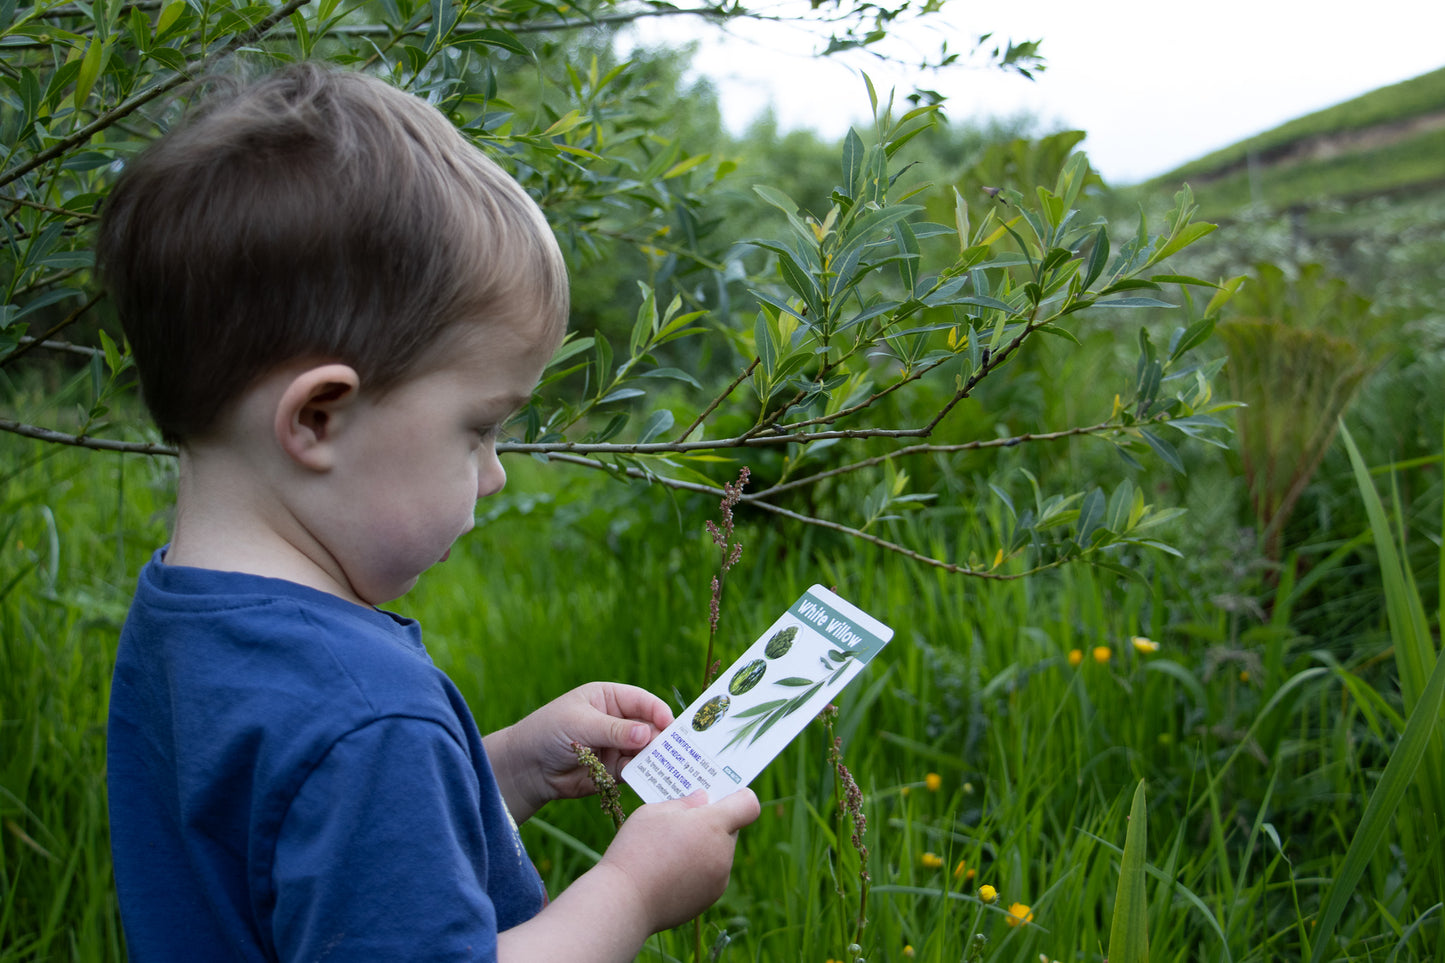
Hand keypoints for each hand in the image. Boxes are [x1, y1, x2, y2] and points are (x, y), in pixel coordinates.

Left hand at [485, 682, 671, 821]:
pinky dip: (645, 776)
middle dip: (662, 738)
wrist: (526, 768)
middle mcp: (618, 721)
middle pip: (649, 727)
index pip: (642, 702)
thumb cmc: (548, 732)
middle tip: (677, 751)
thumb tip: (647, 733)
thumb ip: (614, 730)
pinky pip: (636, 771)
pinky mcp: (615, 771)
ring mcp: (618, 746)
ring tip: (668, 768)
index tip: (669, 725)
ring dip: (656, 759)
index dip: (658, 712)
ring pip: (646, 751)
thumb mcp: (580, 724)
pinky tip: (654, 780)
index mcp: (609, 699)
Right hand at [597, 788, 760, 932]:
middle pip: (730, 829)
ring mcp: (719, 879)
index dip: (738, 797)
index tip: (719, 796)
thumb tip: (703, 799)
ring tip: (670, 850)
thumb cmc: (637, 850)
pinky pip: (711, 875)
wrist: (624, 902)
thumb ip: (684, 802)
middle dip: (712, 823)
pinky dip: (697, 870)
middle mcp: (723, 853)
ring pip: (719, 852)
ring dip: (704, 847)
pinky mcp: (709, 898)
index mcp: (713, 825)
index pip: (748, 804)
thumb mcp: (654, 812)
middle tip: (683, 821)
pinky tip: (669, 871)